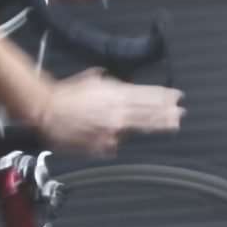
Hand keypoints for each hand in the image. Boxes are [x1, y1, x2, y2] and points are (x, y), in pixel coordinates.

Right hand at [33, 69, 184, 156]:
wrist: (46, 110)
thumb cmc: (65, 94)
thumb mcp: (94, 81)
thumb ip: (114, 87)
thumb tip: (125, 90)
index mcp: (116, 95)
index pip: (148, 96)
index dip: (165, 97)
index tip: (177, 97)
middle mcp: (118, 113)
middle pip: (150, 114)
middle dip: (167, 113)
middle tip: (181, 113)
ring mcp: (113, 131)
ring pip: (140, 128)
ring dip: (158, 126)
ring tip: (173, 125)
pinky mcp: (103, 145)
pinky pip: (117, 143)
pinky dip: (118, 139)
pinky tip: (119, 136)